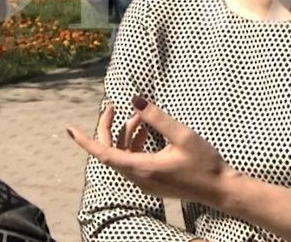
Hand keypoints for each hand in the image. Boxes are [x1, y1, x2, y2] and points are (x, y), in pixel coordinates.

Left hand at [67, 95, 233, 206]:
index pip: (105, 154)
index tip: (70, 129)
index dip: (86, 141)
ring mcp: (144, 182)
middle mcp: (139, 178)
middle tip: (112, 106)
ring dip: (126, 134)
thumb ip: (156, 117)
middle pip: (111, 152)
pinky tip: (146, 131)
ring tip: (140, 116)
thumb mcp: (182, 135)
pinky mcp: (151, 182)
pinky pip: (133, 161)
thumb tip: (134, 100)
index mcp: (142, 169)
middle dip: (108, 128)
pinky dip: (134, 144)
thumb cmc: (205, 162)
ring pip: (122, 156)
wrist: (220, 189)